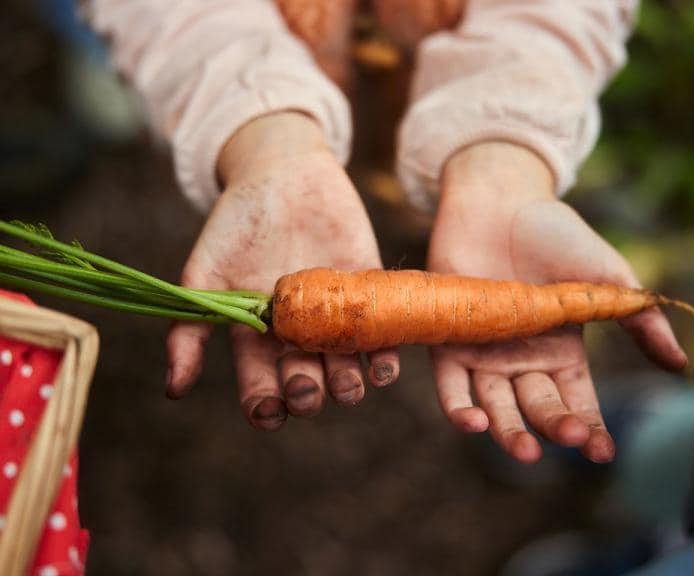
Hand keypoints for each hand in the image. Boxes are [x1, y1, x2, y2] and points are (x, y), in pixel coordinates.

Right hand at [166, 112, 398, 429]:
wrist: (283, 173)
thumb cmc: (237, 223)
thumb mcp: (205, 275)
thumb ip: (190, 331)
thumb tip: (172, 391)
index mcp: (260, 337)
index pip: (262, 388)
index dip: (266, 408)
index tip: (270, 410)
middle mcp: (299, 334)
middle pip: (307, 384)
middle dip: (308, 396)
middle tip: (307, 390)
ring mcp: (335, 315)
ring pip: (347, 369)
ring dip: (349, 387)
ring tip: (347, 385)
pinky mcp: (367, 292)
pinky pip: (382, 336)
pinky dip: (385, 357)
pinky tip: (384, 366)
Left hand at [428, 143, 686, 463]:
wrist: (499, 201)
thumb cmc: (556, 235)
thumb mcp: (607, 278)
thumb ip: (639, 320)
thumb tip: (680, 364)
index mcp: (562, 351)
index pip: (578, 402)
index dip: (591, 429)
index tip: (602, 453)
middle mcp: (523, 359)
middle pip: (539, 408)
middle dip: (555, 428)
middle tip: (567, 438)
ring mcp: (485, 352)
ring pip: (496, 406)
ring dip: (508, 432)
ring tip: (524, 451)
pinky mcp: (449, 339)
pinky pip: (450, 384)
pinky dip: (459, 407)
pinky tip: (474, 422)